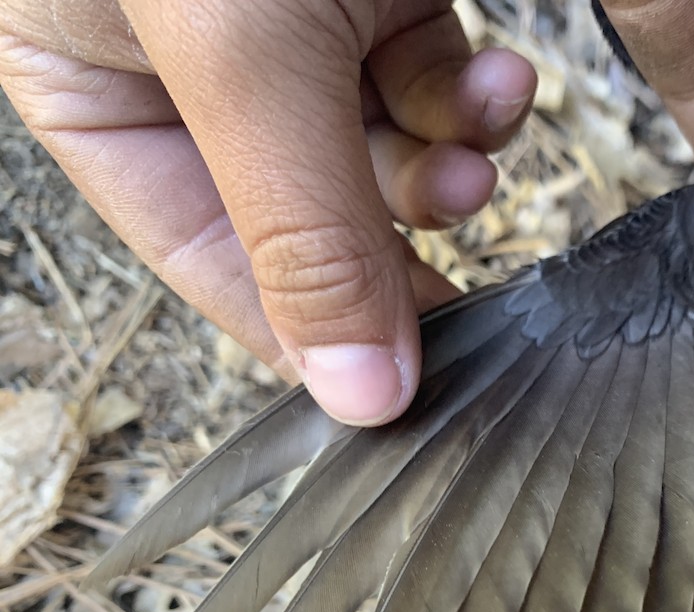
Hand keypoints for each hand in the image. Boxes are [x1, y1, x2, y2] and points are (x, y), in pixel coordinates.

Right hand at [0, 0, 536, 424]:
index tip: (401, 387)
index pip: (211, 257)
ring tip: (474, 151)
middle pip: (314, 215)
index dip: (311, 330)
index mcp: (96, 86)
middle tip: (459, 262)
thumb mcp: (244, 61)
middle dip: (396, 236)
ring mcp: (287, 27)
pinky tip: (500, 82)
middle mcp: (190, 70)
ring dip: (446, 167)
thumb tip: (357, 395)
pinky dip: (474, 98)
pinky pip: (429, 77)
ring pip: (385, 152)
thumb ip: (302, 230)